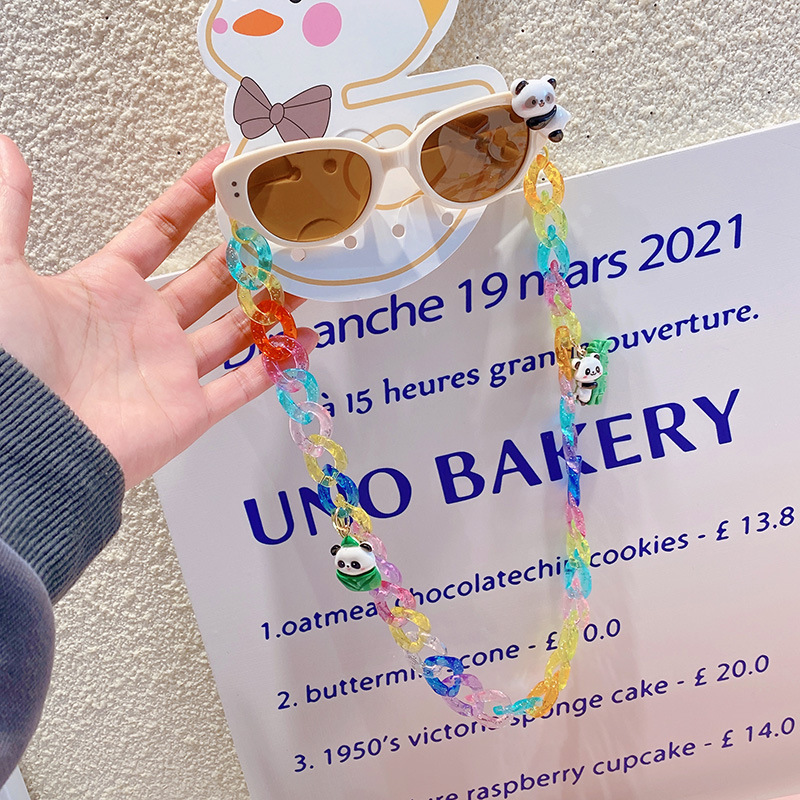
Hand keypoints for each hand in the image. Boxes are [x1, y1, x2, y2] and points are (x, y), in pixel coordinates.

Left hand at [0, 137, 316, 487]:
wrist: (28, 445)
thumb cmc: (13, 362)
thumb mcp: (2, 272)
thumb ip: (8, 207)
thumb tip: (6, 147)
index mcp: (106, 289)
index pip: (159, 232)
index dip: (191, 200)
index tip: (221, 171)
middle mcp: (144, 326)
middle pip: (207, 280)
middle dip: (241, 254)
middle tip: (274, 229)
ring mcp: (170, 368)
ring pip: (234, 328)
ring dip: (267, 304)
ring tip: (301, 276)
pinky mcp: (189, 410)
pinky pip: (243, 384)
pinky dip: (275, 365)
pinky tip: (300, 342)